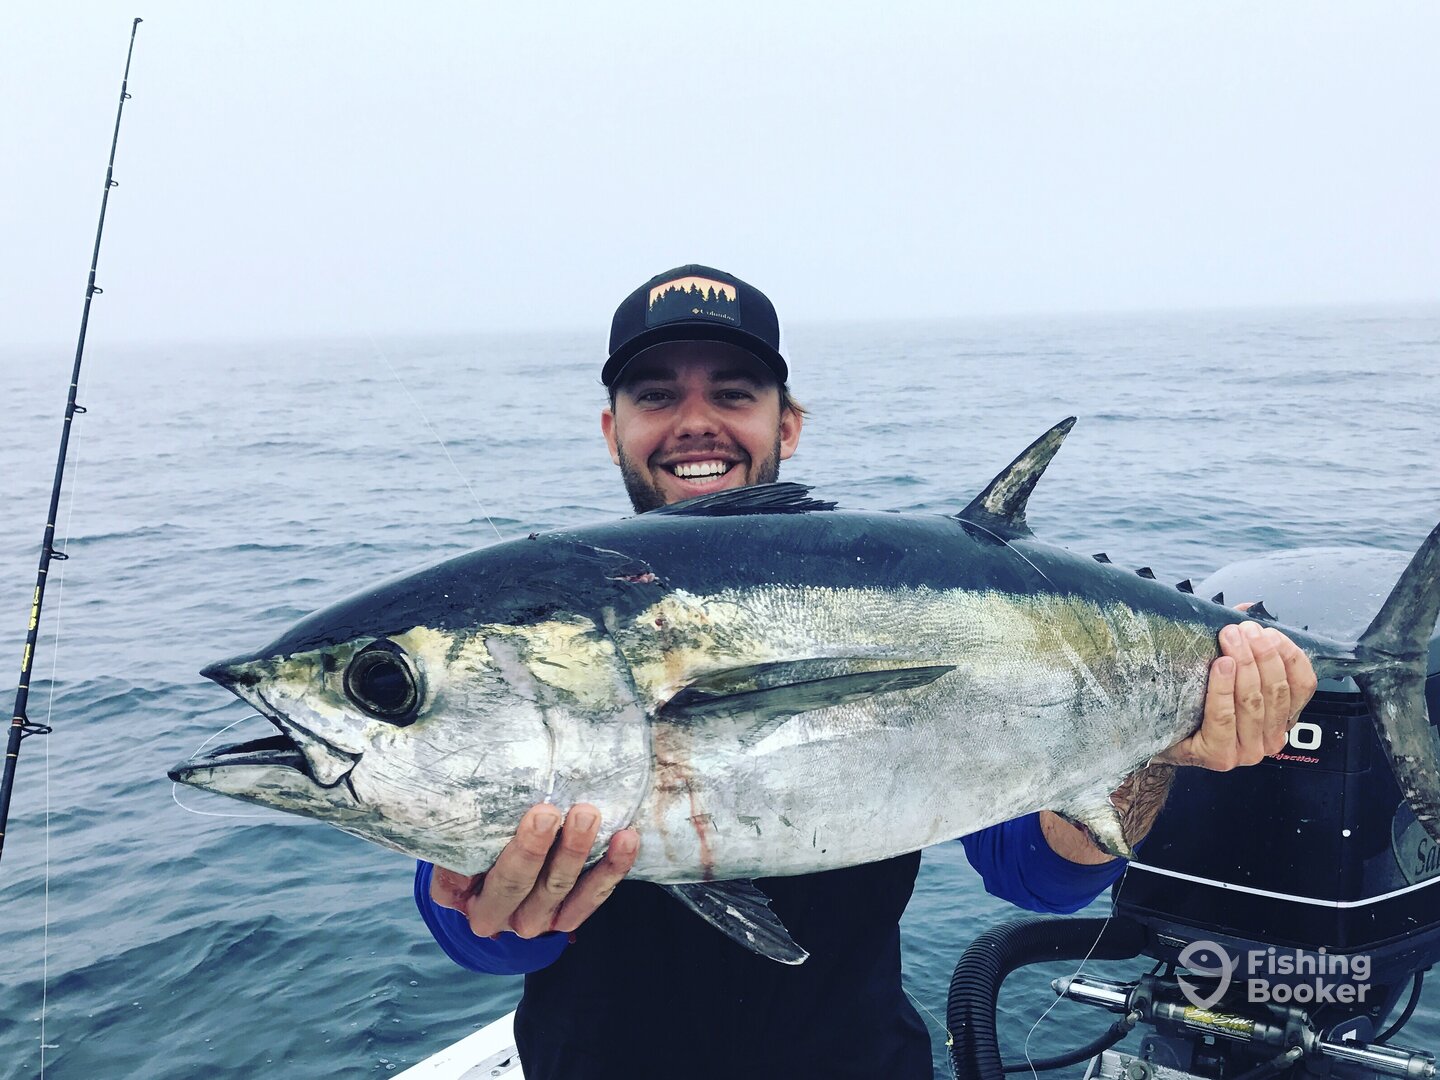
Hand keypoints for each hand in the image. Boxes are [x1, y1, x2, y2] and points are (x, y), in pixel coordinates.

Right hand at [429, 803, 638, 938]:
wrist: (487, 873)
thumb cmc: (473, 847)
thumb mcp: (457, 845)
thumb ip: (460, 837)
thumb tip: (468, 812)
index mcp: (473, 903)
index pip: (495, 880)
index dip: (519, 851)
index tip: (538, 814)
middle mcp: (506, 918)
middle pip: (526, 885)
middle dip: (544, 848)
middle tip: (553, 812)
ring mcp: (542, 918)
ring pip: (564, 888)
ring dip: (579, 851)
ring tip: (589, 815)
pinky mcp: (570, 915)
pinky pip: (595, 894)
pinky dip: (613, 867)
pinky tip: (626, 838)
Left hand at [1157, 608, 1317, 769]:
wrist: (1160, 736)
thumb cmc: (1196, 702)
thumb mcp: (1226, 673)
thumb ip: (1243, 644)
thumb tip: (1245, 608)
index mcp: (1282, 718)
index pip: (1303, 685)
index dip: (1289, 655)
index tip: (1268, 632)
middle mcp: (1270, 739)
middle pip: (1276, 689)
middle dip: (1260, 653)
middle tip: (1241, 629)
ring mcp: (1247, 752)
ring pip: (1252, 701)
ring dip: (1243, 663)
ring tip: (1229, 638)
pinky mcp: (1220, 756)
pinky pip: (1224, 717)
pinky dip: (1223, 688)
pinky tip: (1220, 666)